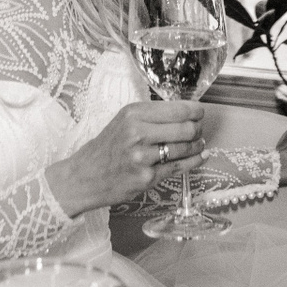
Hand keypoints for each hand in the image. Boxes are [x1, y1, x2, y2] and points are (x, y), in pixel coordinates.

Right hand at [45, 100, 206, 216]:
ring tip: (199, 143)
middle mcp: (138, 133)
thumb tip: (185, 112)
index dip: (195, 111)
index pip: (177, 109)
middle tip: (199, 130)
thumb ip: (151, 116)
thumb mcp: (124, 121)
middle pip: (185, 128)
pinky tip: (200, 156)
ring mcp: (143, 157)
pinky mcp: (147, 177)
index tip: (200, 113)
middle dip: (198, 129)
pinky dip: (193, 161)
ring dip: (197, 146)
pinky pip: (178, 167)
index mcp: (133, 114)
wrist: (85, 176)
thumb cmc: (107, 147)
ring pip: (184, 148)